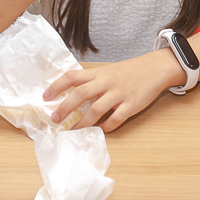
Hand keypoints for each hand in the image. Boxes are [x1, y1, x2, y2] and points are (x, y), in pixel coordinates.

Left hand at [44, 51, 183, 132]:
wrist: (155, 68)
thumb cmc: (129, 71)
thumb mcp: (108, 71)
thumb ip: (92, 81)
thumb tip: (71, 94)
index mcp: (99, 73)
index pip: (73, 77)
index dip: (57, 86)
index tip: (45, 97)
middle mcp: (106, 82)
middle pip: (80, 95)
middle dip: (65, 108)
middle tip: (55, 119)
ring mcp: (119, 94)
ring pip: (96, 110)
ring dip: (82, 123)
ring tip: (73, 131)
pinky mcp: (131, 105)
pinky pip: (116, 119)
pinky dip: (106, 127)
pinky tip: (100, 130)